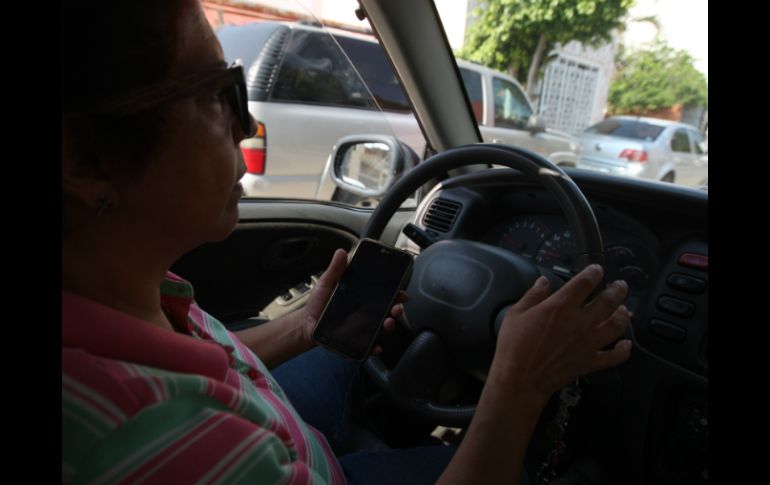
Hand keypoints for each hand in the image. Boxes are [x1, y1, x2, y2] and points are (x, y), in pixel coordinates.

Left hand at [302, 248, 404, 353]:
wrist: (306, 325)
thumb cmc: (318, 304)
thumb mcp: (326, 283)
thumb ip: (335, 269)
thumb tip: (341, 252)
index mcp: (361, 298)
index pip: (384, 294)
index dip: (396, 293)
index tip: (401, 292)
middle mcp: (365, 313)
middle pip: (387, 311)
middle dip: (397, 309)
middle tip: (397, 308)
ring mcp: (362, 328)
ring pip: (382, 328)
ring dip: (389, 326)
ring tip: (388, 323)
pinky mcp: (356, 341)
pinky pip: (369, 345)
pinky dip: (375, 347)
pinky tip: (376, 346)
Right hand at [494, 264, 631, 400]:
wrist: (520, 379)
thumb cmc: (514, 347)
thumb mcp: (515, 314)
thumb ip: (532, 295)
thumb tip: (542, 282)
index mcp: (560, 307)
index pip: (584, 282)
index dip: (593, 272)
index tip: (596, 269)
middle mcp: (578, 322)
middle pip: (608, 301)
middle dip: (617, 290)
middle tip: (620, 285)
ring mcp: (587, 343)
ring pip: (616, 325)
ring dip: (623, 315)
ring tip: (624, 309)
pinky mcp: (589, 362)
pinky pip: (614, 356)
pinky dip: (623, 350)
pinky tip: (626, 344)